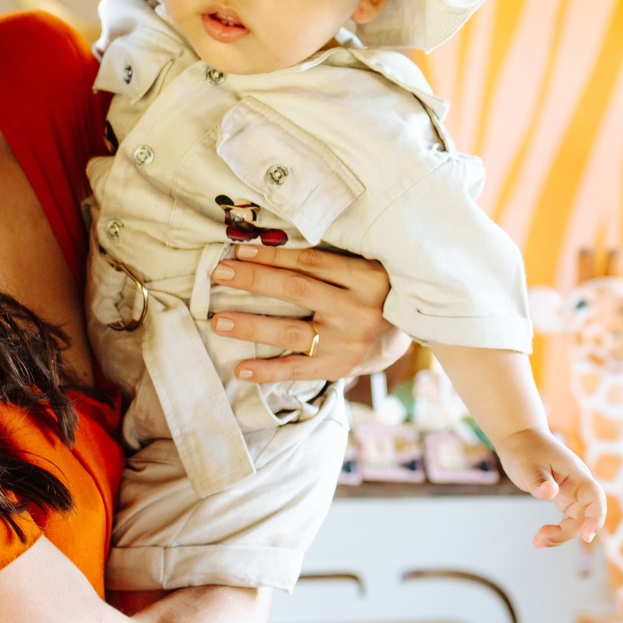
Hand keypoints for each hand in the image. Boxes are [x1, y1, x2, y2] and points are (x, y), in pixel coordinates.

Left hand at [209, 245, 408, 383]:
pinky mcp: (340, 367)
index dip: (272, 256)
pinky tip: (241, 368)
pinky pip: (298, 369)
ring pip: (291, 331)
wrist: (403, 337)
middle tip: (219, 274)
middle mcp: (357, 308)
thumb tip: (267, 252)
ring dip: (251, 326)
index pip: (310, 261)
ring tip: (219, 322)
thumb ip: (328, 264)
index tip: (239, 252)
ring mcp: (348, 341)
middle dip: (254, 281)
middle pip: (296, 290)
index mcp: (364, 276)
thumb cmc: (374, 295)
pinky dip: (268, 371)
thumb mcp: (363, 271)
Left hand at [495, 429, 605, 547]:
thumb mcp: (528, 465)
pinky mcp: (563, 498)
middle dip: (567, 532)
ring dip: (560, 535)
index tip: (587, 536)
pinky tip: (540, 538)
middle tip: (539, 539)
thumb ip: (539, 481)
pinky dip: (556, 530)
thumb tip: (550, 493)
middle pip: (584, 516)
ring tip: (537, 542)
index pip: (595, 498)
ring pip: (576, 521)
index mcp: (577, 475)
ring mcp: (572, 492)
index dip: (595, 518)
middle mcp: (579, 486)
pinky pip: (567, 519)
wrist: (519, 438)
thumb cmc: (525, 449)